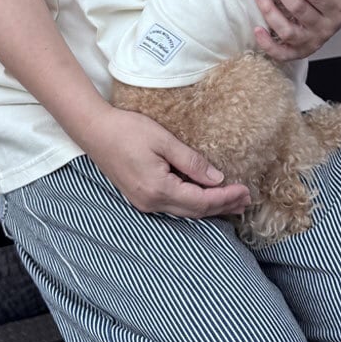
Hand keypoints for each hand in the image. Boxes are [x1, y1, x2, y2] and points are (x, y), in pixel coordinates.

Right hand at [82, 106, 250, 217]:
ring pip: (184, 211)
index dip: (225, 198)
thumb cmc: (127, 130)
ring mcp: (143, 202)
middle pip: (195, 211)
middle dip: (222, 206)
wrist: (94, 130)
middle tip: (246, 200)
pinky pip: (173, 206)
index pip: (201, 201)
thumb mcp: (163, 140)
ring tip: (232, 202)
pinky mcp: (140, 197)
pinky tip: (203, 196)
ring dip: (209, 207)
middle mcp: (151, 202)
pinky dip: (193, 203)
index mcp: (158, 189)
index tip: (245, 191)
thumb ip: (191, 161)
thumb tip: (217, 179)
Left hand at [253, 0, 340, 60]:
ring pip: (287, 30)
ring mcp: (312, 42)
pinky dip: (268, 44)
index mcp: (338, 6)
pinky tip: (257, 28)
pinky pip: (282, 53)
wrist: (333, 18)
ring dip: (270, 10)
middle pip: (298, 8)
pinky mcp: (299, 52)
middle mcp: (327, 27)